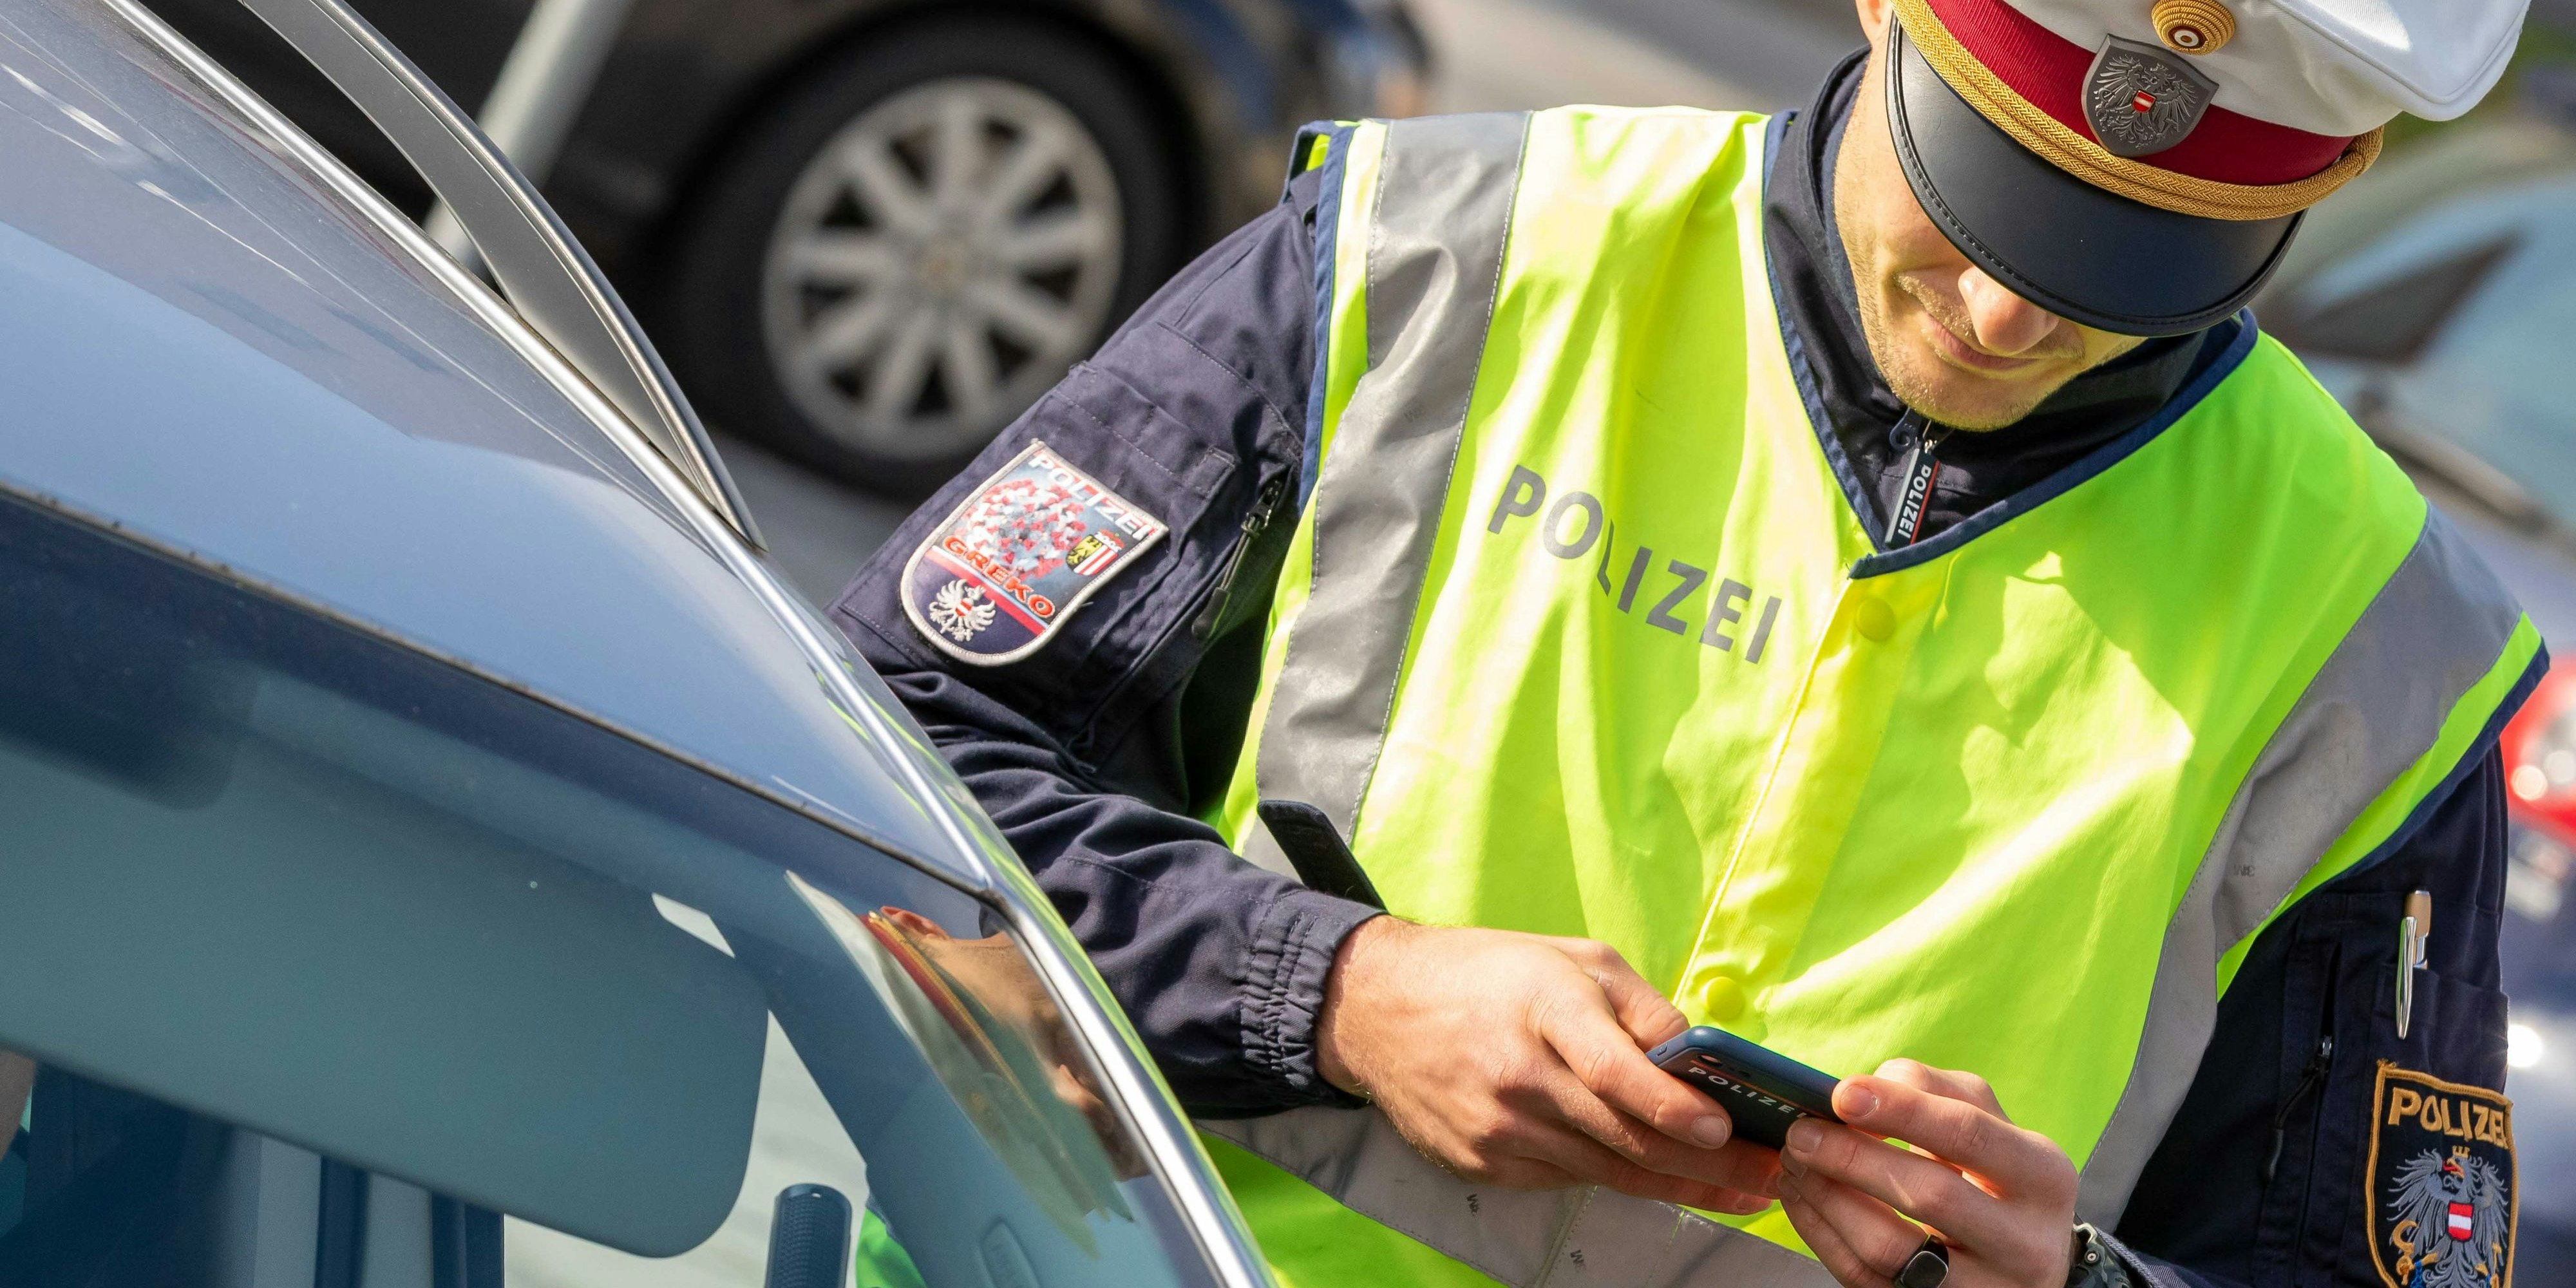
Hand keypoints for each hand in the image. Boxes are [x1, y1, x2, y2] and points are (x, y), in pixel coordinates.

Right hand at [1315, 917, 1779, 1212]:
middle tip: (1767, 1177)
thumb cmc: (1488, 974)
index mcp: (1544, 1009)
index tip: (1724, 1127)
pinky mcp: (1483, 1164)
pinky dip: (1616, 1177)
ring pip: (1604, 1170)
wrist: (1377, 1010)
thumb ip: (1642, 1009)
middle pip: (1622, 1135)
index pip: (1614, 1071)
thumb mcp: (1572, 960)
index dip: (1673, 1106)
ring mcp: (1496, 1129)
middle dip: (1705, 1164)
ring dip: (1677, 1184)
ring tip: (1737, 1191)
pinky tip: (1659, 1177)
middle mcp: (1517, 1075)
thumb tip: (1703, 1059)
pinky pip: (1566, 1178)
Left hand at [1775, 1060, 2077, 1287]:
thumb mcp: (1986, 1121)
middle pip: (1929, 1196)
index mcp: (2042, 1175)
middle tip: (1801, 1133)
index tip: (1841, 1094)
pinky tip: (1801, 1198)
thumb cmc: (1992, 1171)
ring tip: (1793, 1162)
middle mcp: (2025, 1240)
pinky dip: (1821, 1234)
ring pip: (1889, 1248)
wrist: (2021, 1254)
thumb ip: (1930, 1089)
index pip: (1967, 1135)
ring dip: (1826, 1198)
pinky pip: (1864, 1278)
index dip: (1901, 1110)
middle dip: (1852, 1158)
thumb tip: (1858, 1094)